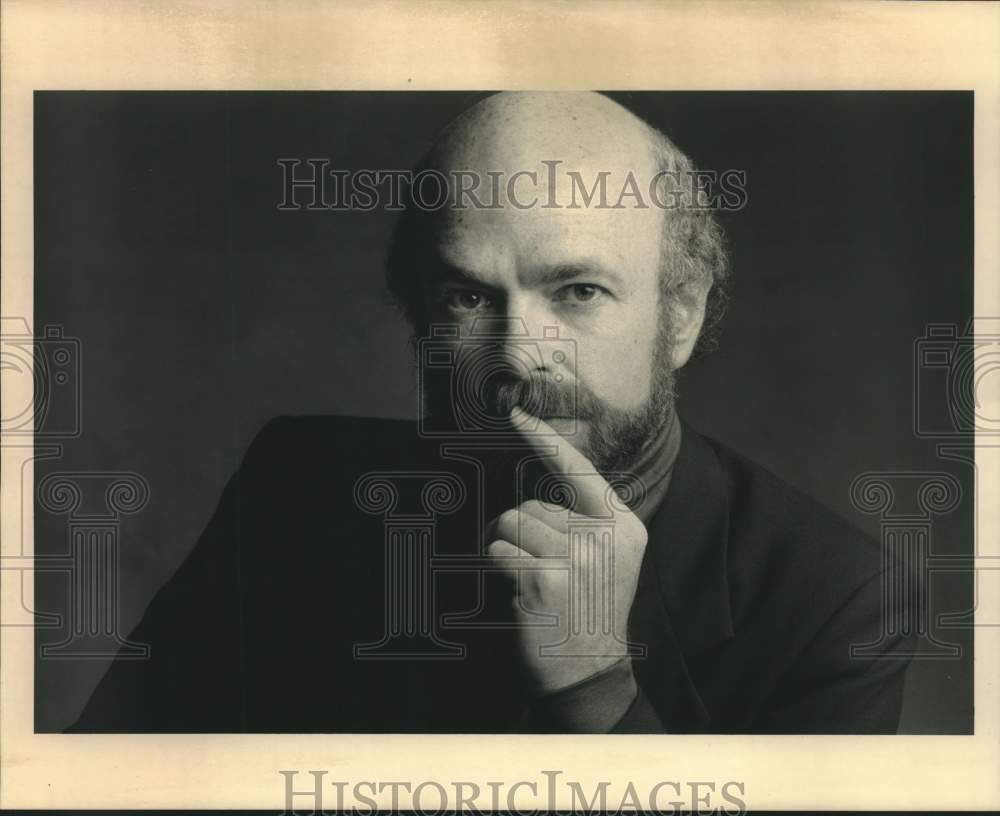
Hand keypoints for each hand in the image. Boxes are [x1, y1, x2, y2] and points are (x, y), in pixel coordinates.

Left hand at [486, 407, 648, 696]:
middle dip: (521, 533)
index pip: (580, 471)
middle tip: (539, 571)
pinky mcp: (547, 579)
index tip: (518, 414)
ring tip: (529, 581)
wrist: (589, 672)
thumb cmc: (589, 611)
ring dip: (507, 549)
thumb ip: (584, 522)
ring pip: (511, 525)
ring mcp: (578, 557)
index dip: (546, 442)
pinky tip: (519, 593)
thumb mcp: (608, 560)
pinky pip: (499, 552)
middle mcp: (604, 536)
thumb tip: (533, 493)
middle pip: (532, 505)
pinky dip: (497, 569)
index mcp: (622, 525)